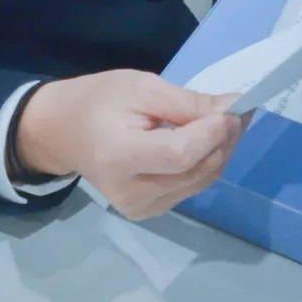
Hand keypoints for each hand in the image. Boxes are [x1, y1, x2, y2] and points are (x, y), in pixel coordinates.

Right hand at [15, 69, 250, 220]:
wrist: (61, 132)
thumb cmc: (97, 101)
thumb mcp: (140, 88)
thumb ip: (186, 103)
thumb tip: (232, 108)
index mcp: (119, 157)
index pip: (178, 154)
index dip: (211, 134)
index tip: (235, 108)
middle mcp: (130, 193)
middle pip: (195, 171)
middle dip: (224, 140)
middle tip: (240, 109)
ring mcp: (140, 209)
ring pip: (200, 182)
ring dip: (220, 151)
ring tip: (227, 122)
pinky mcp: (147, 213)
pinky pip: (190, 188)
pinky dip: (204, 163)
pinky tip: (205, 141)